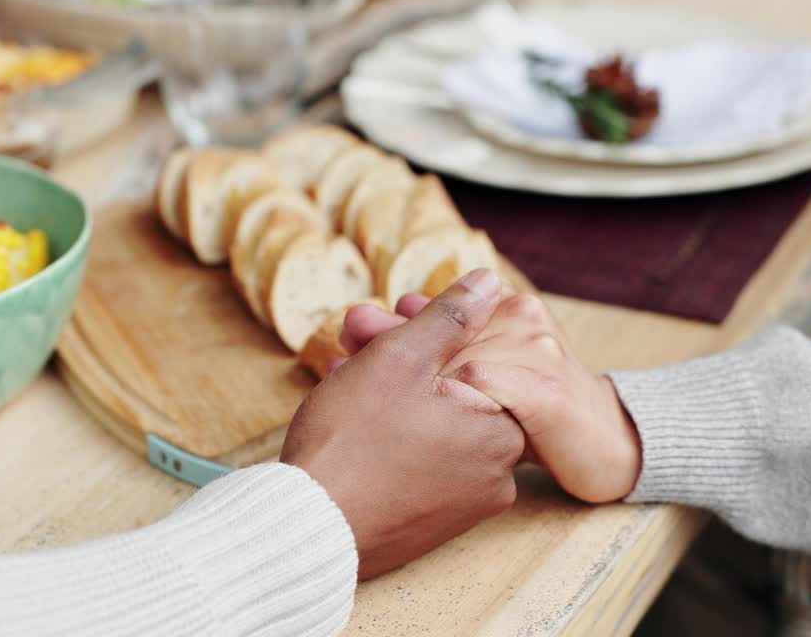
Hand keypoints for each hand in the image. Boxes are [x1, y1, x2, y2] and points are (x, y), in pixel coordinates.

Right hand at [281, 269, 525, 579]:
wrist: (307, 529)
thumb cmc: (352, 442)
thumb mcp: (400, 358)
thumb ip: (450, 316)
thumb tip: (490, 282)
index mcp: (504, 429)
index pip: (483, 356)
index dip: (433, 326)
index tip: (392, 315)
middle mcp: (496, 472)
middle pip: (454, 388)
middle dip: (403, 353)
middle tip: (357, 334)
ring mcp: (464, 502)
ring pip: (433, 420)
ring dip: (390, 386)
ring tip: (342, 367)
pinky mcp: (431, 521)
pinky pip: (420, 457)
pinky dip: (391, 428)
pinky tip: (350, 407)